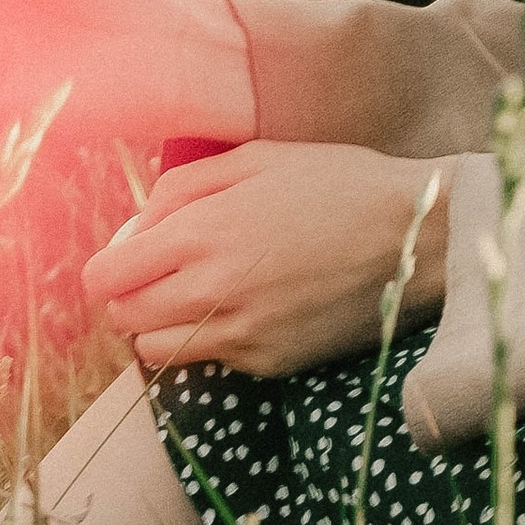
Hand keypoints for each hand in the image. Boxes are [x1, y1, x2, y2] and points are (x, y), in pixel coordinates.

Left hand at [80, 145, 447, 375]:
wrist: (417, 236)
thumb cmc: (337, 184)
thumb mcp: (255, 160)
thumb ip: (181, 190)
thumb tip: (136, 229)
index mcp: (202, 232)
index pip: (107, 277)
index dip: (107, 267)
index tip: (126, 256)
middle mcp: (213, 291)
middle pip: (124, 318)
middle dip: (129, 295)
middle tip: (160, 273)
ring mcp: (242, 335)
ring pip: (156, 352)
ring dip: (161, 326)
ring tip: (196, 296)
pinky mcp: (270, 364)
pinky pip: (212, 362)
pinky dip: (213, 340)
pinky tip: (248, 307)